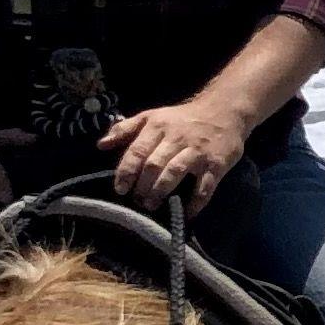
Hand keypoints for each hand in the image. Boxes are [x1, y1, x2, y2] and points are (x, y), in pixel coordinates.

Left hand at [100, 95, 253, 213]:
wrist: (224, 111)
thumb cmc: (182, 119)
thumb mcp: (152, 116)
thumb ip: (125, 129)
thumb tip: (100, 145)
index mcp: (158, 126)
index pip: (137, 150)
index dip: (126, 171)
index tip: (120, 189)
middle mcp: (177, 138)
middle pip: (154, 163)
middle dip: (142, 185)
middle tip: (137, 200)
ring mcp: (197, 151)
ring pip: (175, 172)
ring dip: (161, 191)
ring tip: (151, 205)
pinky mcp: (216, 164)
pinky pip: (204, 186)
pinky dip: (195, 203)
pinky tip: (186, 213)